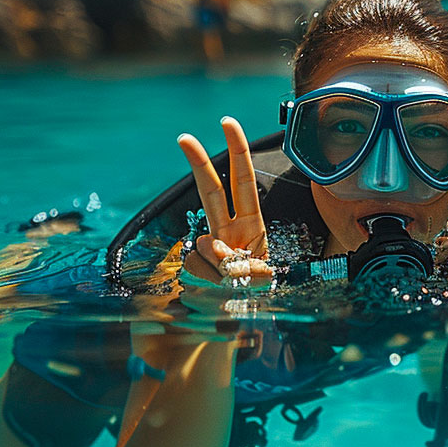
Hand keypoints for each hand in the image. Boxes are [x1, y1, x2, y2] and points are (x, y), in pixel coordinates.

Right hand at [177, 117, 272, 283]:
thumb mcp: (263, 278)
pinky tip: (217, 290)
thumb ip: (243, 263)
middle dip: (198, 163)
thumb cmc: (256, 297)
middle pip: (211, 191)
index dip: (237, 152)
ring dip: (222, 268)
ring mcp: (208, 249)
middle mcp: (227, 231)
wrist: (236, 323)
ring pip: (202, 244)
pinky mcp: (193, 266)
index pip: (243, 182)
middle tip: (184, 136)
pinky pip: (194, 267)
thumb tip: (212, 247)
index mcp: (252, 225)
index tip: (227, 123)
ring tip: (236, 286)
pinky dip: (209, 282)